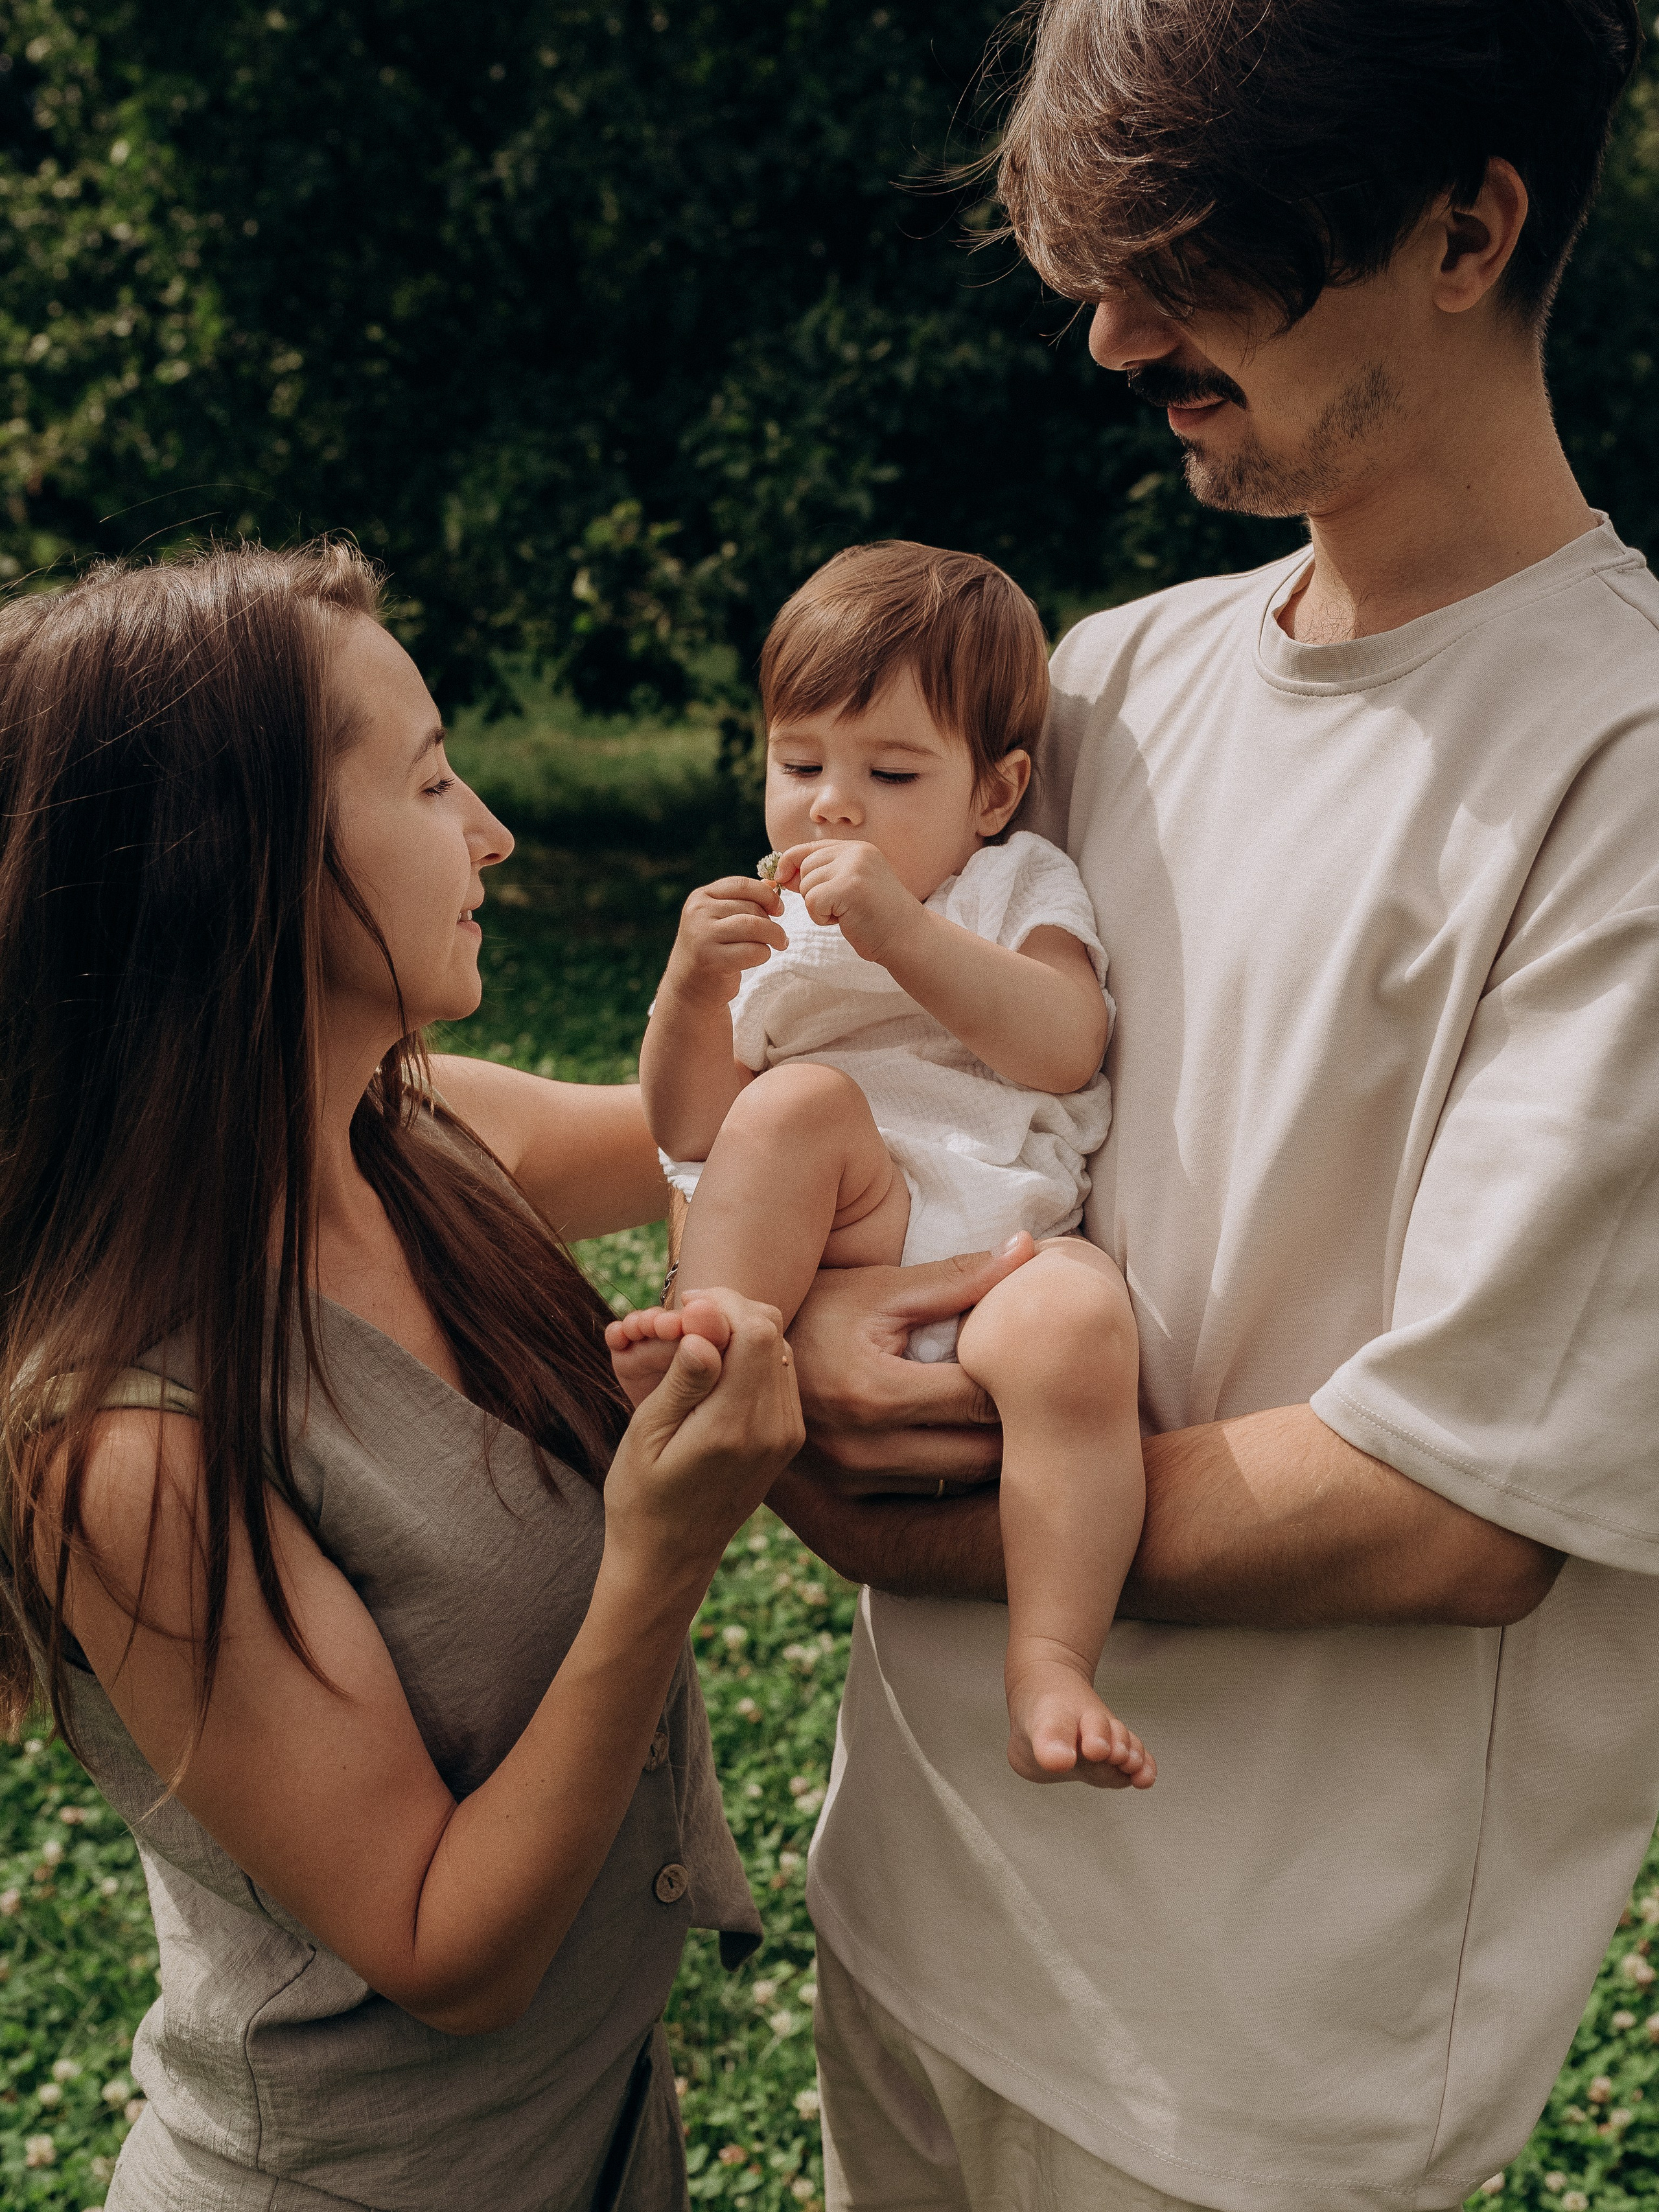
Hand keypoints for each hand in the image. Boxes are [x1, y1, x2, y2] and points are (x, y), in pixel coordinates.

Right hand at [602, 1287, 805, 1577]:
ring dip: (742, 1331)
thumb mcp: (646, 1435)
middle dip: (732, 1310)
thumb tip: (707, 1325)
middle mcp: (771, 1429)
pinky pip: (780, 1373)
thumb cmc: (642, 1496)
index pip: (756, 1332)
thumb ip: (683, 1379)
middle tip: (686, 1315)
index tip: (682, 1305)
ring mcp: (785, 1435)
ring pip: (780, 1348)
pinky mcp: (787, 1438)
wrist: (670, 1556)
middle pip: (773, 1332)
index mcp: (732, 1427)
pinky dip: (751, 1356)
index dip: (723, 1303)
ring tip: (696, 1339)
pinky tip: (716, 1365)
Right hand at [660, 875, 787, 1005]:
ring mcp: (703, 936)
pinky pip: (753, 951)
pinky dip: (764, 954)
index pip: (742, 885)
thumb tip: (771, 884)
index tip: (779, 909)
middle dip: (771, 922)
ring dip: (774, 936)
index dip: (767, 895)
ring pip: (754, 927)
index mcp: (700, 897)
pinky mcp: (713, 960)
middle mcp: (699, 913)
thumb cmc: (711, 949)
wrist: (688, 986)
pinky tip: (760, 957)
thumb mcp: (720, 919)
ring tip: (779, 943)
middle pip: (751, 908)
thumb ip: (743, 901)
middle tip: (777, 935)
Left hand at [775, 840, 918, 964]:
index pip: (808, 848)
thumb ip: (820, 875)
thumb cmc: (876, 918)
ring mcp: (855, 868)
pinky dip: (821, 918)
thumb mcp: (847, 887)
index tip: (782, 878)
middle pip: (805, 867)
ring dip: (818, 907)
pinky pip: (813, 902)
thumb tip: (780, 873)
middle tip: (838, 907)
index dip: (790, 863)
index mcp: (857, 848)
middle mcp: (856, 852)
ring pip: (807, 886)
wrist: (907, 937)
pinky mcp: (850, 888)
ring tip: (845, 913)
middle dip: (811, 892)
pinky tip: (844, 921)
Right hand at [785, 1235, 1036, 1488]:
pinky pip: (927, 1491)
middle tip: (1034, 1387)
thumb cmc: (817, 1308)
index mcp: (876, 1393)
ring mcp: (856, 1478)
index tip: (1035, 1355)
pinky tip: (957, 1431)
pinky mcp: (852, 1495)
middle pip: (982, 1455)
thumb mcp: (882, 1288)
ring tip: (1003, 1410)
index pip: (981, 1400)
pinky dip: (951, 1465)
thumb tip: (1028, 1248)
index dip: (1019, 1377)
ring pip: (960, 1480)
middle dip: (1016, 1422)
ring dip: (988, 1449)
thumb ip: (958, 1276)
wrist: (741, 1352)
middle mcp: (865, 1448)